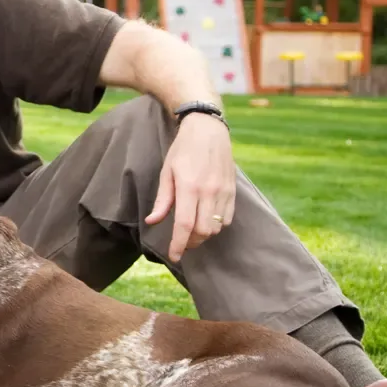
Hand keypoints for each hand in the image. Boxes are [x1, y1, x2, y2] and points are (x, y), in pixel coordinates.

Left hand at [146, 113, 235, 261]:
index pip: (185, 225)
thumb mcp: (166, 172)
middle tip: (182, 243)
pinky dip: (217, 225)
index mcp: (189, 187)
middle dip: (191, 242)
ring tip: (192, 232)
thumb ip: (163, 200)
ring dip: (204, 235)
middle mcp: (209, 191)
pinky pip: (228, 218)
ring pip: (217, 227)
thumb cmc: (182, 150)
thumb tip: (153, 221)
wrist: (208, 130)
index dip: (179, 244)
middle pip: (203, 231)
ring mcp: (224, 191)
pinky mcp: (233, 190)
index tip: (174, 256)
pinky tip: (206, 220)